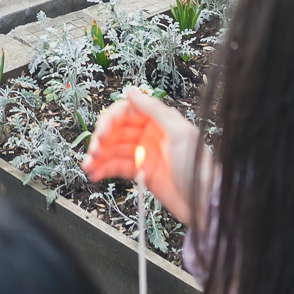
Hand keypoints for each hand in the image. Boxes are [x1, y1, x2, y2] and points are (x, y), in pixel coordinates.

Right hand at [83, 87, 203, 226]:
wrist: (204, 202)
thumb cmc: (198, 167)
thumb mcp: (180, 133)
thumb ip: (155, 110)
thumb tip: (133, 92)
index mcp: (159, 121)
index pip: (127, 112)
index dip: (111, 120)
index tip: (102, 132)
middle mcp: (150, 134)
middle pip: (117, 131)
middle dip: (102, 140)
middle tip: (94, 151)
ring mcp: (144, 153)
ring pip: (114, 149)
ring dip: (99, 156)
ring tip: (88, 165)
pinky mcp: (141, 171)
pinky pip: (117, 166)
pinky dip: (105, 169)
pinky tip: (96, 173)